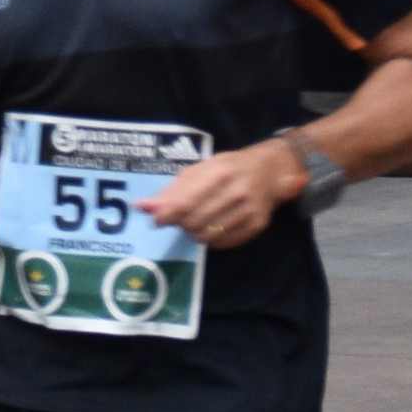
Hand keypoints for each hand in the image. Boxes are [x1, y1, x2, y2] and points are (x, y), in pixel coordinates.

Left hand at [144, 141, 298, 251]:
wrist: (270, 171)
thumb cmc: (228, 168)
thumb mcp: (200, 170)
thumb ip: (171, 190)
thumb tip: (142, 207)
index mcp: (219, 172)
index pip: (186, 202)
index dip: (167, 215)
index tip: (157, 221)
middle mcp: (236, 191)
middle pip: (194, 222)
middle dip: (181, 224)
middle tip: (182, 218)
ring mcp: (249, 210)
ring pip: (207, 236)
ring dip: (195, 232)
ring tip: (197, 221)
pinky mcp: (257, 225)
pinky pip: (223, 243)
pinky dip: (211, 240)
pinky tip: (213, 227)